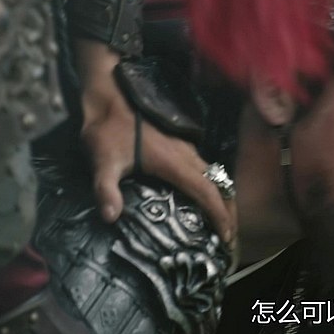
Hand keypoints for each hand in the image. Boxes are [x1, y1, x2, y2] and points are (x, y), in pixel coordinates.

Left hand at [75, 40, 236, 243]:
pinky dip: (212, 185)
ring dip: (223, 198)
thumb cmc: (107, 129)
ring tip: (223, 220)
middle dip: (229, 211)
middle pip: (219, 185)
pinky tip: (203, 196)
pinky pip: (204, 168)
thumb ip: (105, 190)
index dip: (219, 215)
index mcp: (174, 162)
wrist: (109, 96)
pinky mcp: (180, 144)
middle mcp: (186, 155)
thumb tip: (110, 217)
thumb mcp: (102, 160)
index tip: (226, 236)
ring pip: (214, 175)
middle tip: (231, 236)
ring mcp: (185, 148)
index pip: (206, 192)